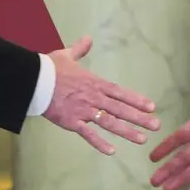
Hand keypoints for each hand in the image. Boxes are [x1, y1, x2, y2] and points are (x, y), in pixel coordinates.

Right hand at [43, 36, 159, 154]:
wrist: (33, 80)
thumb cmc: (49, 67)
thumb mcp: (67, 55)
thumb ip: (80, 49)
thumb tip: (87, 38)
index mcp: (95, 83)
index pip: (120, 93)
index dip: (137, 100)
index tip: (152, 107)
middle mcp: (93, 98)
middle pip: (120, 109)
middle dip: (140, 118)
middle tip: (157, 125)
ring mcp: (84, 111)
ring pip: (110, 123)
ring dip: (127, 131)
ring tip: (142, 139)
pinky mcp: (71, 122)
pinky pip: (88, 134)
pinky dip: (100, 143)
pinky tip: (112, 151)